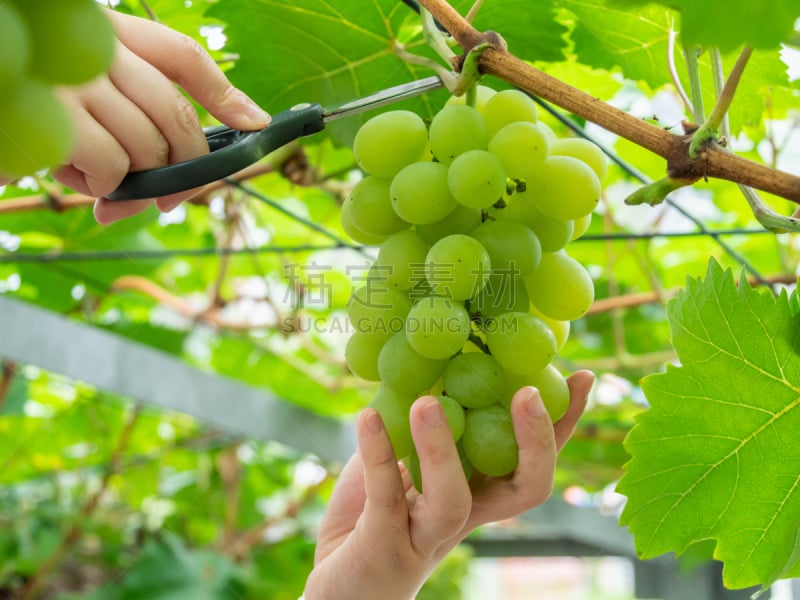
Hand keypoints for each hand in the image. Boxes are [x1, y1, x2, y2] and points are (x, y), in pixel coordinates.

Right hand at [53, 11, 269, 223]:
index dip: (226, 94)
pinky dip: (107, 186)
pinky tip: (81, 181)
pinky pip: (112, 165)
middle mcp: (95, 49)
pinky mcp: (52, 116)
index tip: (256, 124)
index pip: (182, 56)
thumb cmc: (32, 99)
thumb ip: (130, 130)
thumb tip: (167, 196)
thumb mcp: (80, 99)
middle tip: (170, 199)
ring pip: (148, 146)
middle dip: (186, 168)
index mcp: (108, 35)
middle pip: (178, 114)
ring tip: (94, 177)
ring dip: (132, 180)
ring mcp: (74, 79)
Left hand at [304, 370, 593, 599]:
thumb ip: (419, 425)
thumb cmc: (369, 518)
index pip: (532, 463)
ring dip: (443, 448)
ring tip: (427, 402)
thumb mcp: (400, 463)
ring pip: (451, 500)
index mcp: (476, 496)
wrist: (333, 591)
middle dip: (536, 443)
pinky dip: (378, 453)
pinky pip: (385, 497)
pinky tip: (368, 416)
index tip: (581, 378)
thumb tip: (434, 359)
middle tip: (529, 391)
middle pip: (522, 491)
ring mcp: (425, 537)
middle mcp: (463, 519)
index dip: (561, 426)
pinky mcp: (383, 545)